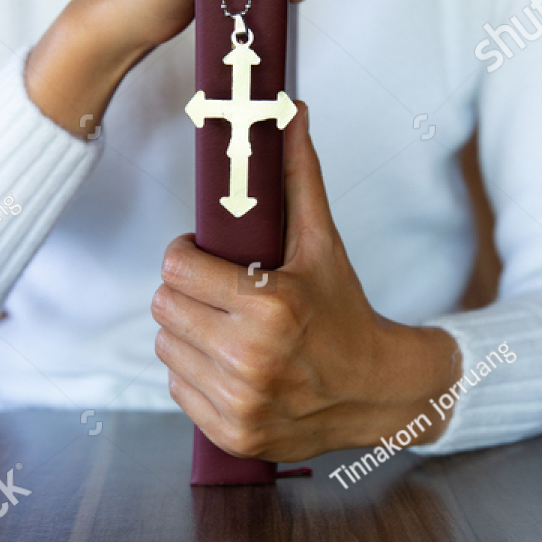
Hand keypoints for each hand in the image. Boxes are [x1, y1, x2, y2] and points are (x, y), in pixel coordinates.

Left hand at [151, 104, 460, 461]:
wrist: (377, 391)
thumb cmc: (344, 311)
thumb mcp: (323, 244)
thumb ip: (300, 176)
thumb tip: (291, 109)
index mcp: (269, 306)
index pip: (176, 267)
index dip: (187, 256)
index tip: (207, 257)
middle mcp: (250, 358)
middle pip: (164, 307)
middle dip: (184, 293)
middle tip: (214, 291)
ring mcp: (239, 401)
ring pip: (165, 348)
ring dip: (186, 333)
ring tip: (223, 326)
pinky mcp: (231, 432)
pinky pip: (176, 388)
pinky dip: (194, 373)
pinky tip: (228, 363)